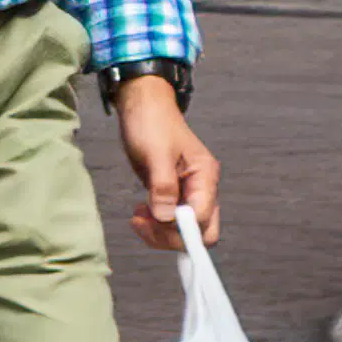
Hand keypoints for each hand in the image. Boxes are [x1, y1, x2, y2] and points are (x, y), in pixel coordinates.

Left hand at [115, 75, 220, 249]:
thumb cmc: (151, 123)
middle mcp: (203, 188)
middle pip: (200, 231)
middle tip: (142, 223)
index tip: (154, 221)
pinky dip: (156, 223)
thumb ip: (162, 186)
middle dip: (171, 236)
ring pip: (185, 230)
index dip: (180, 228)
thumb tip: (166, 218)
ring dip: (160, 231)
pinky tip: (139, 212)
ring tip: (137, 217)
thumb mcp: (155, 152)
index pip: (203, 218)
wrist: (142, 105)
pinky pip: (172, 220)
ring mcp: (189, 192)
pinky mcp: (174, 194)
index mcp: (205, 176)